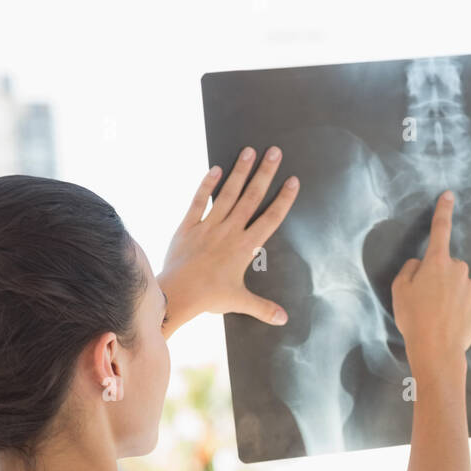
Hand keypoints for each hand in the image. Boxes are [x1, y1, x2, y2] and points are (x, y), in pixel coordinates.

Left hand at [157, 146, 299, 334]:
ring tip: (249, 151)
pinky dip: (205, 185)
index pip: (270, 218)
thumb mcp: (239, 302)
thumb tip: (283, 318)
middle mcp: (230, 231)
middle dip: (265, 173)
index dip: (283, 199)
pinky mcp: (188, 226)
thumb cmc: (209, 297)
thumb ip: (263, 308)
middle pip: (251, 197)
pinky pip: (198, 201)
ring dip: (239, 172)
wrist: (178, 294)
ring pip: (227, 194)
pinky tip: (214, 169)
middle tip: (274, 151)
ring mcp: (209, 226)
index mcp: (245, 247)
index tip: (292, 181)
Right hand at [391, 191, 470, 379]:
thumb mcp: (399, 290)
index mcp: (437, 262)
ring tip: (435, 316)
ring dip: (448, 296)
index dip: (443, 210)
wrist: (437, 350)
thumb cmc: (414, 318)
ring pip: (458, 286)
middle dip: (438, 278)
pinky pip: (466, 304)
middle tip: (424, 300)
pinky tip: (448, 324)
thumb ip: (409, 270)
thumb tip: (419, 266)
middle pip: (447, 267)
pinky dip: (458, 311)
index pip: (440, 230)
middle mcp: (459, 270)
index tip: (449, 195)